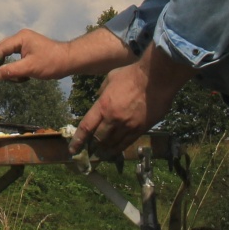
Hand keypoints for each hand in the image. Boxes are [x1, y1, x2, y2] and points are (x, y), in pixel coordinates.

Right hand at [0, 28, 79, 80]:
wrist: (70, 60)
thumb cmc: (51, 63)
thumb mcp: (29, 68)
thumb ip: (11, 71)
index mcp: (20, 38)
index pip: (0, 49)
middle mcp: (21, 37)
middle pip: (3, 50)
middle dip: (2, 64)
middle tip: (2, 77)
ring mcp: (26, 43)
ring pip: (10, 55)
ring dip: (11, 68)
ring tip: (20, 78)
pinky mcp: (30, 49)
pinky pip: (17, 58)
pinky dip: (18, 67)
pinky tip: (25, 76)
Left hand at [72, 47, 190, 154]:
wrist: (155, 78)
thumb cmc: (132, 74)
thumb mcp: (110, 79)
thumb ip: (102, 92)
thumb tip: (99, 100)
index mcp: (103, 105)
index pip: (86, 127)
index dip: (78, 140)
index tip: (73, 150)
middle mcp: (113, 118)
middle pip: (99, 138)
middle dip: (92, 146)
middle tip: (89, 152)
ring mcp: (127, 125)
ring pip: (112, 143)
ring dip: (105, 150)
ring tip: (100, 155)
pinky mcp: (140, 129)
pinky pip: (127, 143)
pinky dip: (119, 149)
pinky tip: (114, 152)